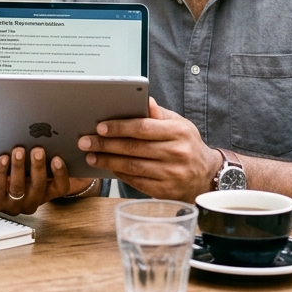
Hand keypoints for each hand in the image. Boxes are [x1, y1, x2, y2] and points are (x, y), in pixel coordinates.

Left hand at [0, 146, 87, 214]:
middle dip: (38, 167)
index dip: (61, 174)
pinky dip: (1, 171)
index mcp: (44, 192)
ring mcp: (13, 205)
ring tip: (18, 150)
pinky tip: (3, 158)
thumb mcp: (27, 165)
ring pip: (18, 188)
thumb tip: (47, 136)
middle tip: (38, 150)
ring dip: (19, 167)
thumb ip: (38, 156)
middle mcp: (31, 201)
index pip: (61, 188)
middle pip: (39, 187)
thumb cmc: (8, 170)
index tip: (58, 158)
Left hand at [77, 98, 220, 200]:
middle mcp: (177, 153)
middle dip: (105, 145)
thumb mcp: (179, 124)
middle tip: (85, 142)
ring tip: (91, 156)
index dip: (119, 127)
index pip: (143, 128)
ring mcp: (171, 174)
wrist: (206, 175)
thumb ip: (158, 114)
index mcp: (179, 132)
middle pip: (134, 148)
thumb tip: (144, 100)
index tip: (100, 127)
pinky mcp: (165, 191)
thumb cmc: (187, 144)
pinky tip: (108, 167)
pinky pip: (136, 182)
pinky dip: (119, 174)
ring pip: (132, 167)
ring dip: (107, 161)